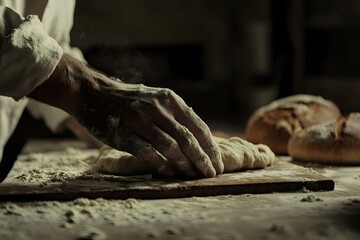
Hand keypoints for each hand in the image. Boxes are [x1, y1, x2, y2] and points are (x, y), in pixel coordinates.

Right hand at [29, 54, 223, 177]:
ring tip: (192, 176)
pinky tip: (168, 173)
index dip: (210, 147)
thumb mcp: (156, 98)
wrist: (93, 93)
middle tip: (211, 175)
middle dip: (202, 160)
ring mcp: (140, 121)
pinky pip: (147, 153)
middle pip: (187, 139)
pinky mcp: (123, 134)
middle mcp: (157, 109)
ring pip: (170, 147)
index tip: (217, 164)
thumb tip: (198, 136)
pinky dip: (160, 165)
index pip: (198, 126)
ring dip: (184, 165)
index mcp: (169, 100)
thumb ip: (175, 114)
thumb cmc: (129, 100)